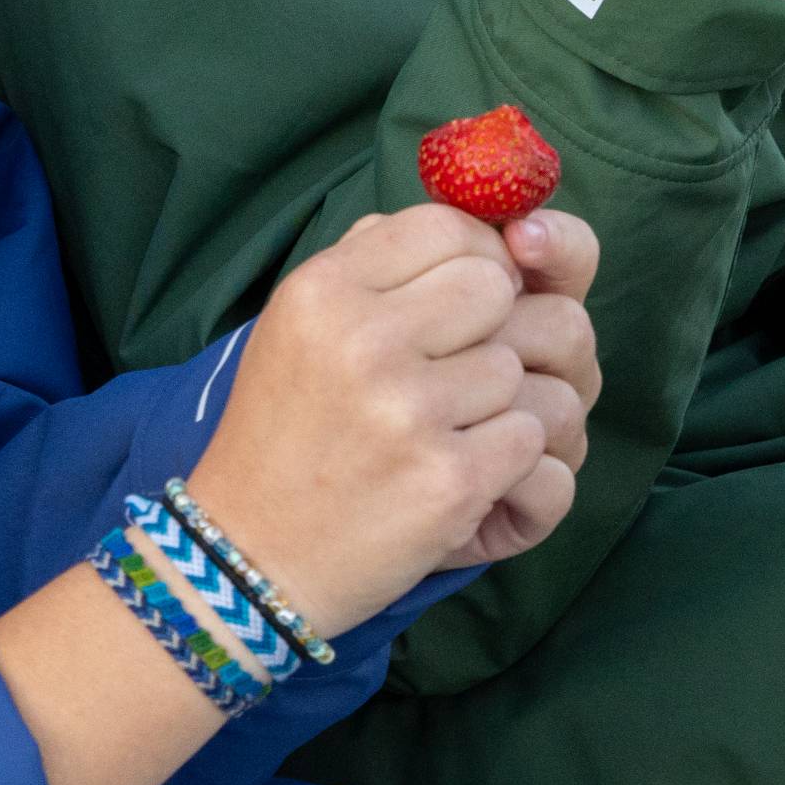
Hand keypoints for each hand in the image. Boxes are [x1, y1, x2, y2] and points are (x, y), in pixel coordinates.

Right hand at [189, 204, 606, 630]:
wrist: (249, 559)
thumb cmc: (282, 438)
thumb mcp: (296, 329)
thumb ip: (371, 264)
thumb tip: (469, 226)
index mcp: (323, 290)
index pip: (447, 225)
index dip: (475, 259)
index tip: (463, 303)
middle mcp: (363, 340)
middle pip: (496, 287)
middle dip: (494, 329)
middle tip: (461, 375)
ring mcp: (409, 411)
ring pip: (522, 367)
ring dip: (502, 405)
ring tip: (451, 435)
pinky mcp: (450, 480)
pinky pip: (535, 437)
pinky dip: (514, 464)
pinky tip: (465, 478)